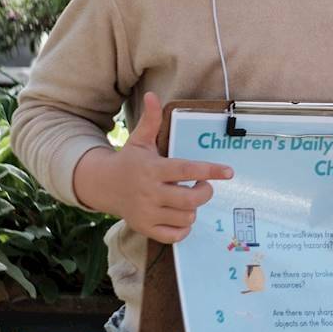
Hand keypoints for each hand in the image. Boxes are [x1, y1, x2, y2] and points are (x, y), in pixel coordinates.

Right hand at [72, 92, 232, 243]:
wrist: (103, 186)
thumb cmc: (129, 161)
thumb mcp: (139, 140)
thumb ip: (151, 120)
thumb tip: (153, 95)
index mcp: (153, 169)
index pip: (187, 170)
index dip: (210, 171)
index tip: (229, 171)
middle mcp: (150, 192)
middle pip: (191, 199)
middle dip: (205, 192)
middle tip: (203, 185)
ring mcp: (147, 213)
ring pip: (186, 217)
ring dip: (193, 208)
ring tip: (188, 198)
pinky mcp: (144, 228)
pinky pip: (174, 236)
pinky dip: (183, 229)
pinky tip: (181, 216)